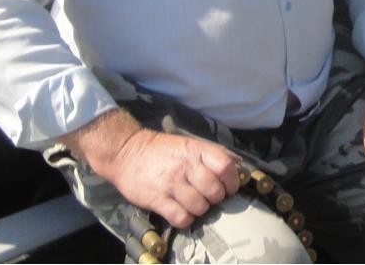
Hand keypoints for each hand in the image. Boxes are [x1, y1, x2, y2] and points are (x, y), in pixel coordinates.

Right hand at [97, 128, 241, 228]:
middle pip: (214, 190)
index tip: (228, 188)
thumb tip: (238, 164)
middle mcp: (185, 166)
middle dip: (215, 198)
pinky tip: (181, 213)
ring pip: (200, 206)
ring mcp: (171, 183)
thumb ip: (212, 154)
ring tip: (192, 204)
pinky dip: (185, 219)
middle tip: (207, 197)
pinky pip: (181, 217)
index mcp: (196, 151)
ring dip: (200, 210)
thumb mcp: (188, 144)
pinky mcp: (157, 199)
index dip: (232, 181)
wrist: (126, 152)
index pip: (226, 166)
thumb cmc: (161, 150)